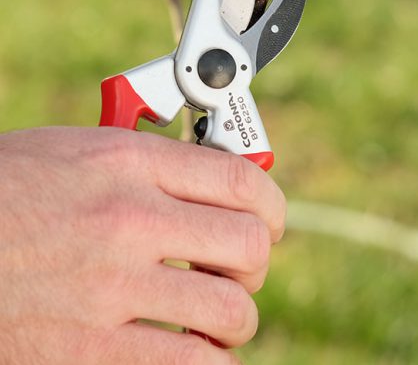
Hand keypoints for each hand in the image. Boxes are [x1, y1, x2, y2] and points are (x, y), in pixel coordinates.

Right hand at [0, 127, 286, 362]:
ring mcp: (110, 285)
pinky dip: (208, 364)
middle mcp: (126, 218)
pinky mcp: (90, 351)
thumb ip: (140, 163)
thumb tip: (206, 179)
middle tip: (234, 278)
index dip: (270, 208)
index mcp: (124, 162)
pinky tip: (193, 355)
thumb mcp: (67, 154)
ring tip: (214, 323)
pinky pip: (191, 364)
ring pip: (230, 311)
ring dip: (233, 322)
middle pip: (247, 246)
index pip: (241, 180)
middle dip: (252, 268)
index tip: (268, 224)